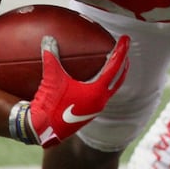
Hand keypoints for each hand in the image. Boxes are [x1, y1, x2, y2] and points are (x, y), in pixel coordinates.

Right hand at [14, 34, 129, 146]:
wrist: (43, 130)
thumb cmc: (50, 104)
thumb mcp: (51, 78)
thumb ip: (51, 57)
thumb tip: (48, 38)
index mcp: (97, 92)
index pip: (114, 67)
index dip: (121, 51)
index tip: (126, 39)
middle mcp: (100, 101)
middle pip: (118, 79)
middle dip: (123, 63)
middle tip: (124, 50)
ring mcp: (95, 108)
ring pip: (111, 88)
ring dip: (115, 75)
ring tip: (113, 63)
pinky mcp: (88, 113)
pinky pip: (101, 94)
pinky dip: (103, 83)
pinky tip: (94, 79)